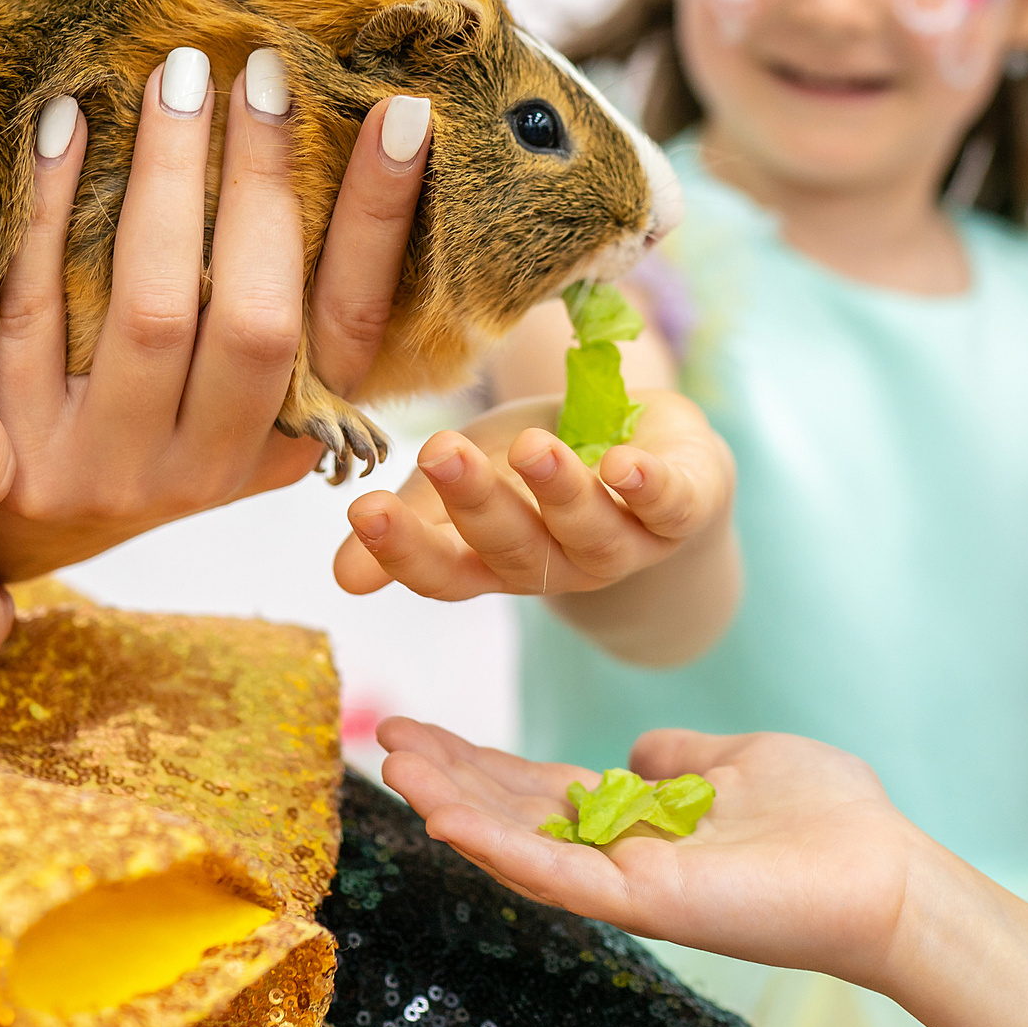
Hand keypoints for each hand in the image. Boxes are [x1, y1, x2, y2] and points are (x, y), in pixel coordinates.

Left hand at [0, 53, 426, 582]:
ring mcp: (106, 466)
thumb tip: (354, 132)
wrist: (8, 526)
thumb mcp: (229, 386)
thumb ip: (281, 296)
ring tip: (176, 76)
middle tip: (264, 68)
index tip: (402, 113)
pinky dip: (50, 206)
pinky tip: (67, 125)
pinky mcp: (11, 447)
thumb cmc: (139, 419)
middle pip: (255, 319)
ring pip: (151, 309)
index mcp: (280, 443)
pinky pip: (33, 303)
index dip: (379, 219)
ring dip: (168, 178)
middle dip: (264, 182)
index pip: (350, 322)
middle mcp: (204, 469)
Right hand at [332, 389, 733, 599]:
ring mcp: (625, 543)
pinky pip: (671, 505)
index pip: (444, 572)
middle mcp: (559, 565)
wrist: (648, 448)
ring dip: (560, 491)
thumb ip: (413, 519)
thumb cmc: (537, 467)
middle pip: (514, 549)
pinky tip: (626, 464)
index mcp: (497, 561)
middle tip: (441, 451)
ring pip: (590, 532)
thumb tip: (342, 578)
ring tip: (532, 448)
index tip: (362, 508)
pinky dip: (650, 486)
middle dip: (476, 503)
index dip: (404, 548)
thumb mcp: (471, 476)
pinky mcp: (685, 506)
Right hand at [380, 721, 1027, 1026]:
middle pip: (511, 813)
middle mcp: (618, 854)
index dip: (476, 760)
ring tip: (394, 764)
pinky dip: (497, 845)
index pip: (537, 789)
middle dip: (445, 777)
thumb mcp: (740, 760)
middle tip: (380, 739)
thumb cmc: (831, 817)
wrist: (887, 872)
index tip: (418, 728)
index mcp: (637, 819)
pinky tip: (445, 815)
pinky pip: (556, 874)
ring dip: (452, 805)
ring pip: (518, 844)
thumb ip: (682, 758)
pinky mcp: (643, 901)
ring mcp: (625, 881)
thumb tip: (641, 750)